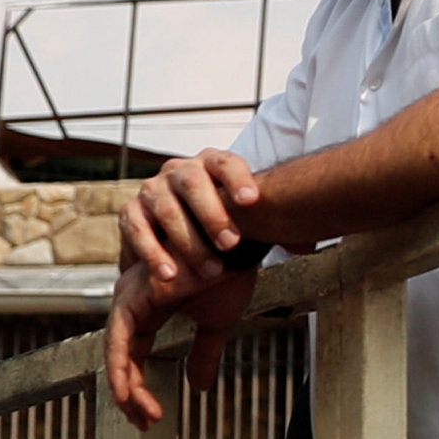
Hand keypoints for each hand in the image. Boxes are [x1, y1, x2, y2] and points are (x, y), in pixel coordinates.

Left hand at [103, 262, 254, 424]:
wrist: (239, 244)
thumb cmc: (229, 272)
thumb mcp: (217, 323)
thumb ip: (204, 354)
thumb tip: (198, 386)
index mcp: (149, 308)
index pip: (135, 355)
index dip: (140, 387)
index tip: (153, 415)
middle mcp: (133, 302)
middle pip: (122, 358)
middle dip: (131, 395)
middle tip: (144, 422)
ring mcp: (130, 298)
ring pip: (116, 353)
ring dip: (126, 388)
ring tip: (142, 415)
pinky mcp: (134, 297)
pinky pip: (119, 340)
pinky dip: (121, 368)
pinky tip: (127, 393)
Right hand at [116, 147, 264, 295]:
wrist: (182, 242)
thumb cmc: (224, 228)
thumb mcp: (248, 222)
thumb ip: (273, 227)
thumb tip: (307, 243)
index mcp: (212, 165)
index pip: (226, 163)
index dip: (239, 179)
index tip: (253, 201)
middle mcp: (180, 171)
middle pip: (193, 183)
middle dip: (213, 214)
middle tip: (231, 244)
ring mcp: (153, 189)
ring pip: (166, 208)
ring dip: (189, 241)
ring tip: (211, 271)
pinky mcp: (130, 212)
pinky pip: (137, 230)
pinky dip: (154, 254)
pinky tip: (170, 275)